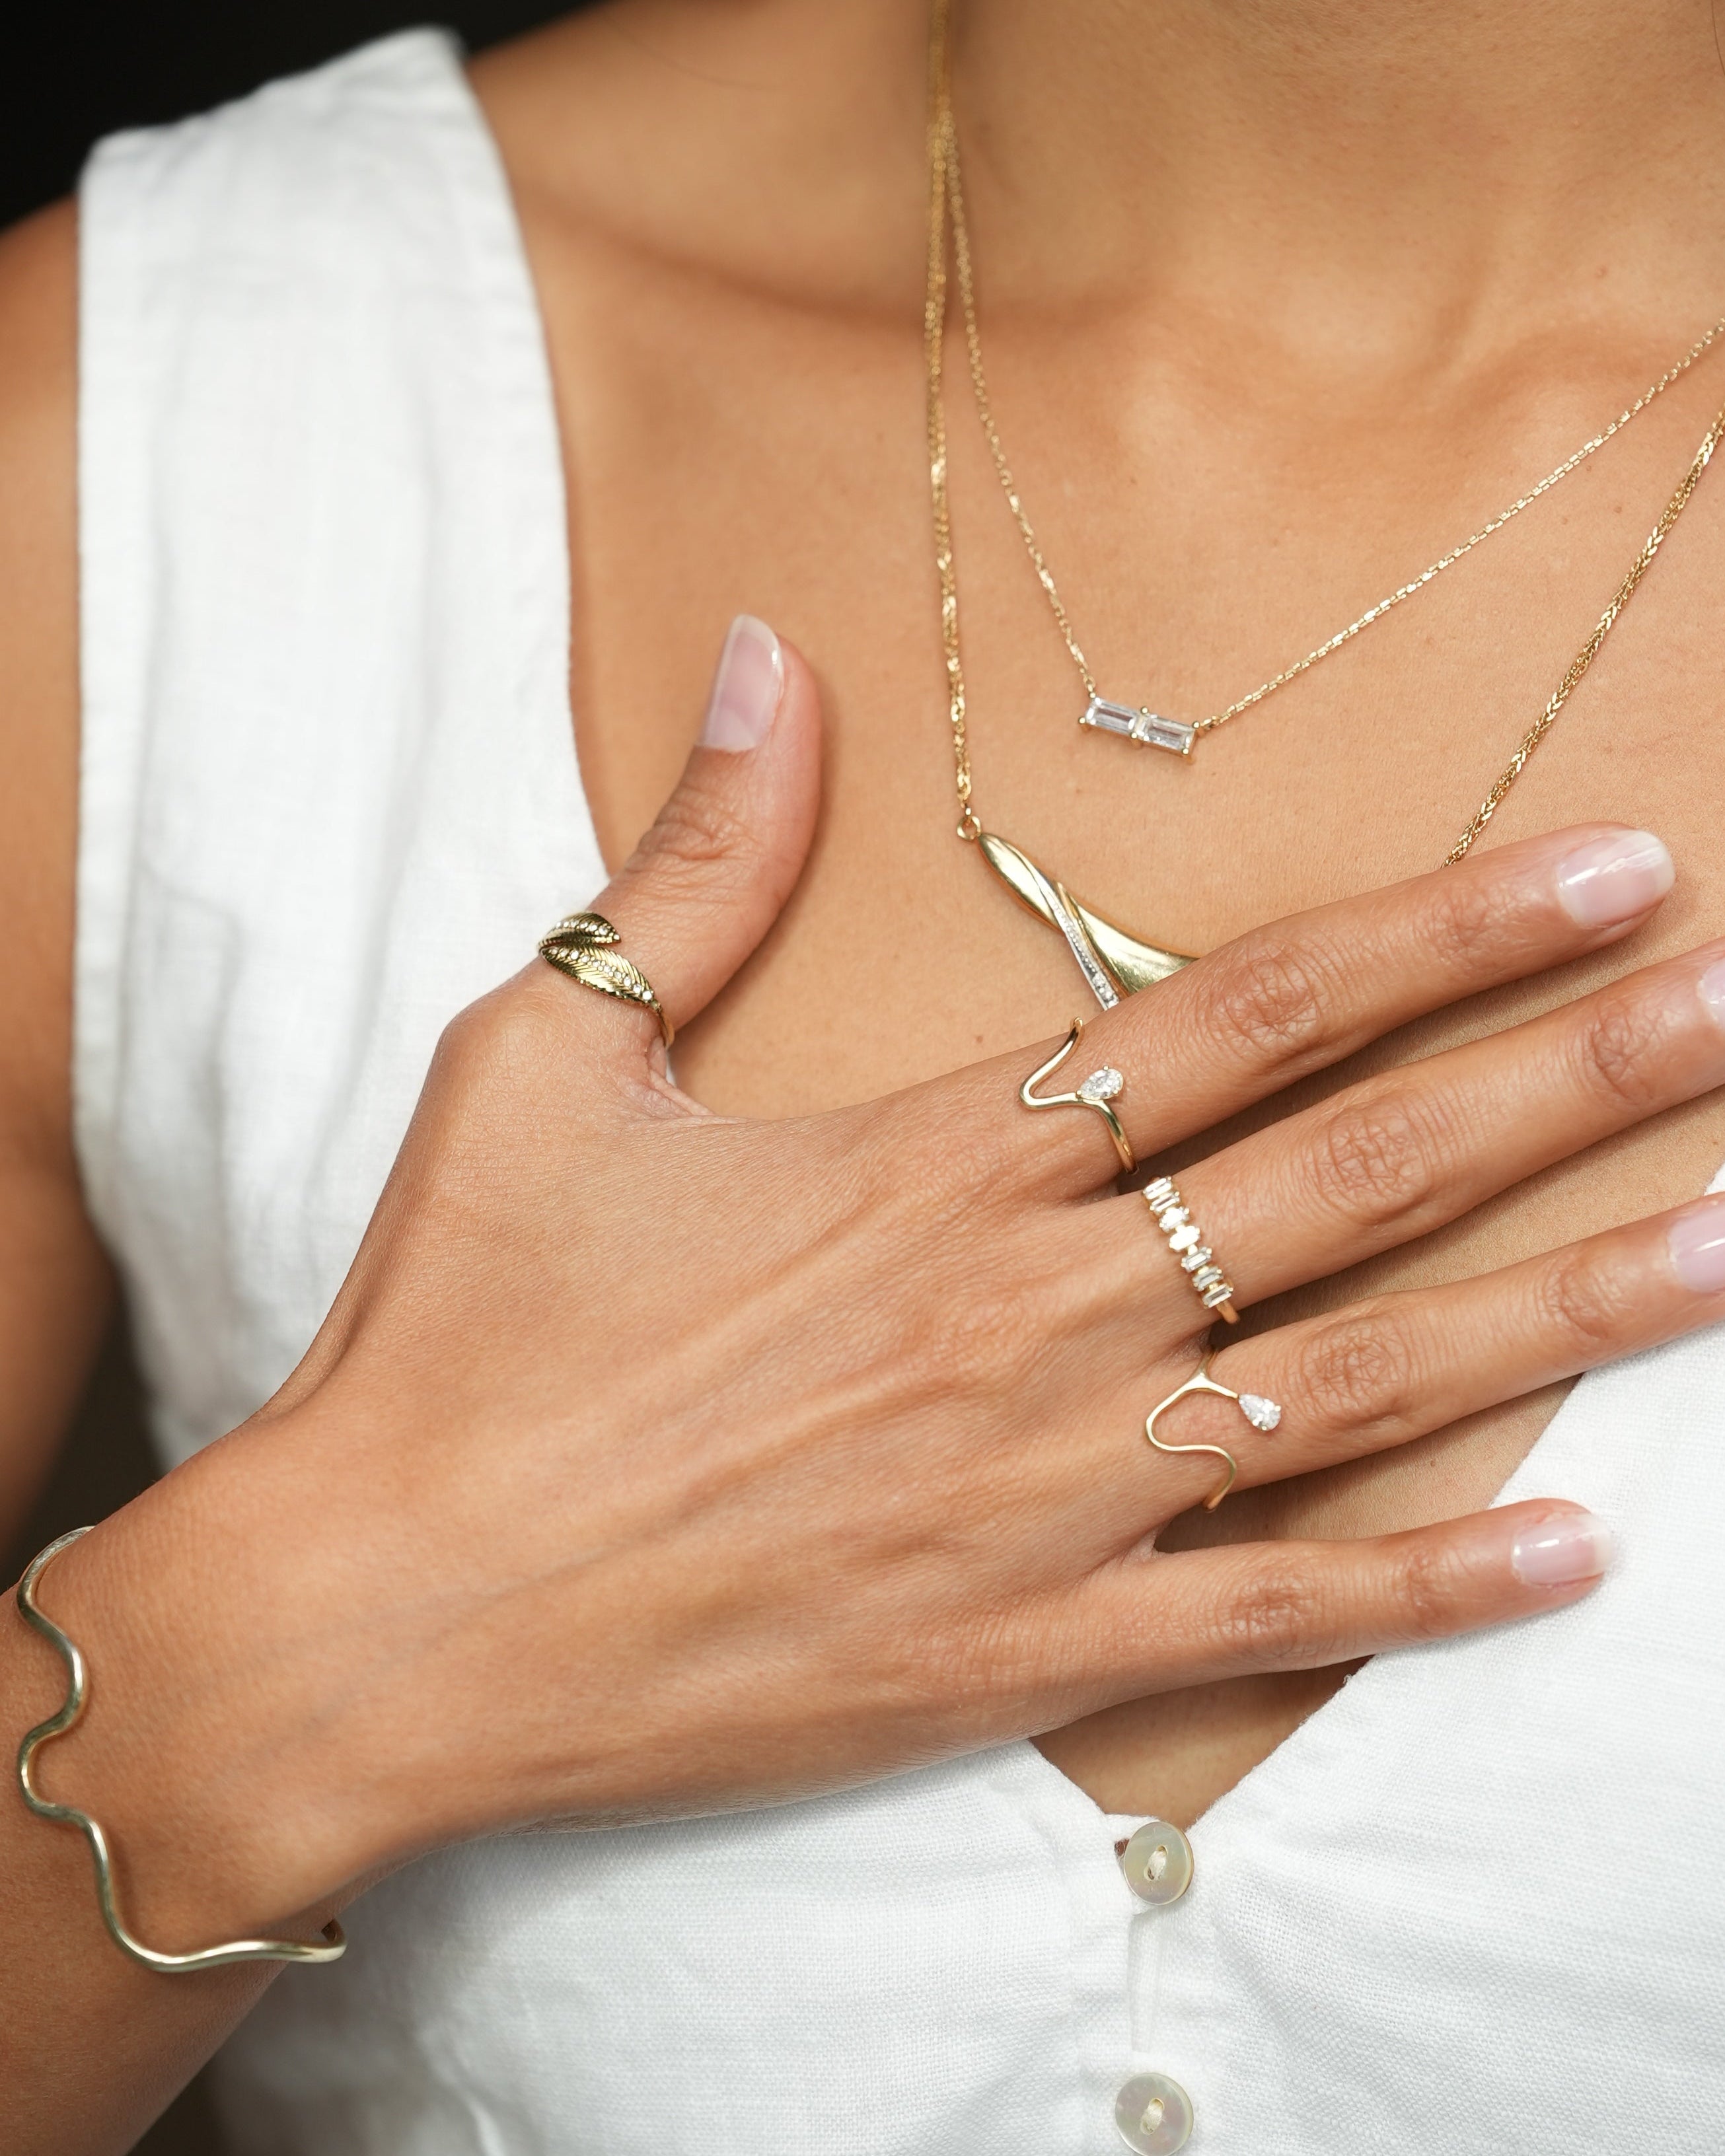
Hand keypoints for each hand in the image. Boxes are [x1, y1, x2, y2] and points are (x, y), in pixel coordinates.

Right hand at [27, 621, 1722, 1953]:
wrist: (386, 1613)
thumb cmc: (458, 1331)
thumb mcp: (545, 1054)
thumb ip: (697, 866)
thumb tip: (765, 661)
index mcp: (933, 1163)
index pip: (1245, 1018)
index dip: (1443, 939)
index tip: (1604, 877)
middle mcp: (1028, 1313)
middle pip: (1352, 1178)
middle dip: (1566, 1085)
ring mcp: (1042, 1490)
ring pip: (1360, 1386)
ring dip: (1560, 1316)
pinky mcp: (1016, 1648)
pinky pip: (1265, 1616)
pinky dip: (1426, 1587)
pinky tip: (1573, 1555)